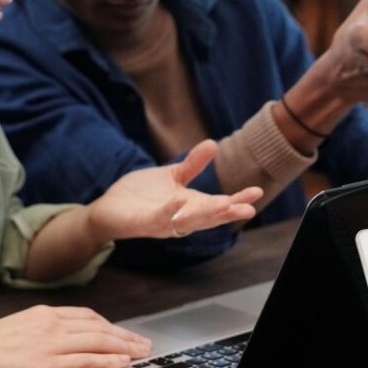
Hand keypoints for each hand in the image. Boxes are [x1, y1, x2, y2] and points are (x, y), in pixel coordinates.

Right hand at [0, 305, 153, 367]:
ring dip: (125, 347)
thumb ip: (42, 329)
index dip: (111, 325)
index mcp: (46, 313)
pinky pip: (87, 360)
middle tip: (145, 344)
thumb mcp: (18, 326)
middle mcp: (53, 324)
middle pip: (100, 327)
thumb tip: (60, 338)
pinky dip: (108, 360)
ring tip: (142, 354)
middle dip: (126, 336)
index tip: (125, 332)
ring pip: (99, 342)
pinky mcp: (48, 364)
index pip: (88, 316)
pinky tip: (123, 363)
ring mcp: (52, 343)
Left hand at [87, 140, 261, 241]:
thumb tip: (213, 144)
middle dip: (229, 212)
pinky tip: (181, 199)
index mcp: (191, 206)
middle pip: (210, 217)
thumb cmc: (141, 194)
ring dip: (208, 214)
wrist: (109, 207)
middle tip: (250, 208)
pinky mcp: (145, 223)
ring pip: (190, 221)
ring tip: (225, 203)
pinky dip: (172, 210)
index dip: (238, 200)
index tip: (258, 191)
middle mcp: (182, 218)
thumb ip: (192, 165)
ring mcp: (165, 223)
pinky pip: (161, 218)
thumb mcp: (172, 176)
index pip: (219, 205)